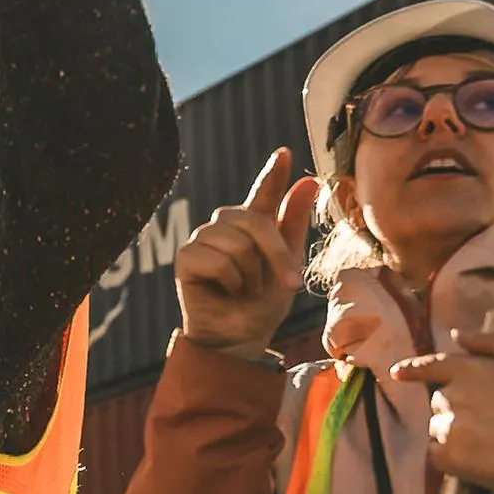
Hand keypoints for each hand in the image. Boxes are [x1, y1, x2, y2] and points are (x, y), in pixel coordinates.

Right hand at [175, 148, 316, 360]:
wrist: (240, 339)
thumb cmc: (262, 305)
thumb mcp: (287, 265)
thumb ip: (292, 223)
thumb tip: (308, 181)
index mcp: (251, 226)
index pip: (263, 193)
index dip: (273, 174)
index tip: (285, 153)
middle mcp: (225, 226)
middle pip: (255, 223)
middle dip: (276, 256)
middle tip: (286, 284)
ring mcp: (202, 239)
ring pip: (237, 244)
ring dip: (251, 276)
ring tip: (245, 290)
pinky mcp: (185, 258)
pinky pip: (218, 260)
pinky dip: (231, 283)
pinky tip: (226, 292)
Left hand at [390, 330, 493, 491]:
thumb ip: (492, 343)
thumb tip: (458, 335)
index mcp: (468, 370)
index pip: (431, 365)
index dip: (414, 369)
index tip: (397, 373)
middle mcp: (451, 395)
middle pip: (439, 401)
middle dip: (456, 408)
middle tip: (488, 421)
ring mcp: (447, 426)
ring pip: (438, 428)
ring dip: (453, 432)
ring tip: (486, 442)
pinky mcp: (447, 456)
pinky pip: (437, 454)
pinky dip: (450, 457)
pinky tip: (475, 459)